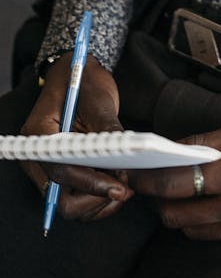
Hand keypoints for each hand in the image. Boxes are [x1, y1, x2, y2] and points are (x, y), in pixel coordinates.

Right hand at [20, 54, 132, 221]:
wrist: (76, 73)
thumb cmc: (84, 80)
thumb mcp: (98, 99)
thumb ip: (108, 131)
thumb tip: (125, 163)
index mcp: (38, 135)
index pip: (61, 171)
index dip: (91, 183)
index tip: (119, 187)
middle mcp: (37, 157)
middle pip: (61, 199)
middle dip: (95, 200)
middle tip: (125, 189)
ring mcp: (48, 167)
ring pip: (70, 204)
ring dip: (98, 203)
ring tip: (125, 186)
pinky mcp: (63, 172)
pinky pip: (76, 197)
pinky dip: (97, 198)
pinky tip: (117, 184)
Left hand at [130, 123, 220, 249]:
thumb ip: (208, 142)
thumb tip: (175, 147)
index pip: (174, 185)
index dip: (149, 181)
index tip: (137, 175)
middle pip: (176, 217)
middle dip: (161, 202)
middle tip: (161, 185)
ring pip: (193, 232)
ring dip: (184, 215)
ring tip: (192, 194)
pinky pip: (218, 238)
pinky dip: (209, 224)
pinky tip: (219, 204)